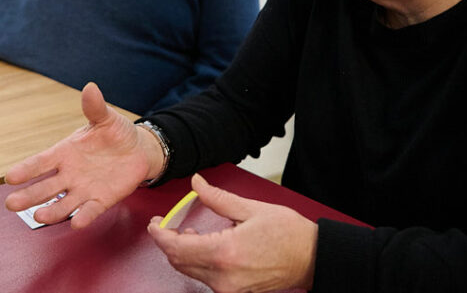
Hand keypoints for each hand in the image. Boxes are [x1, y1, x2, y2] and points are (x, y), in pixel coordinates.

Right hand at [4, 82, 162, 228]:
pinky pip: (91, 210)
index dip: (26, 169)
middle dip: (29, 196)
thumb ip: (94, 108)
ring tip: (40, 216)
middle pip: (45, 187)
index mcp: (65, 153)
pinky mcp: (101, 200)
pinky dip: (84, 216)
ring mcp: (84, 189)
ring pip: (64, 203)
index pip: (41, 162)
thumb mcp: (105, 118)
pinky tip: (77, 223)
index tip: (9, 177)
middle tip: (10, 204)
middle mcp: (69, 174)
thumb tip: (90, 88)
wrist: (138, 151)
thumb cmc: (115, 133)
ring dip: (53, 211)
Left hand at [147, 174, 317, 292]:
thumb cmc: (288, 234)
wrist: (311, 258)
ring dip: (182, 251)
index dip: (160, 234)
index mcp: (226, 252)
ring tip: (187, 231)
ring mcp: (228, 288)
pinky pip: (205, 277)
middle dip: (167, 242)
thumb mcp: (251, 208)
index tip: (155, 223)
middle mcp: (224, 276)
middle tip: (164, 224)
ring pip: (190, 271)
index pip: (177, 247)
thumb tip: (197, 183)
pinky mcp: (234, 292)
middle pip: (179, 261)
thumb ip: (218, 198)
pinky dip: (197, 261)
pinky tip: (203, 246)